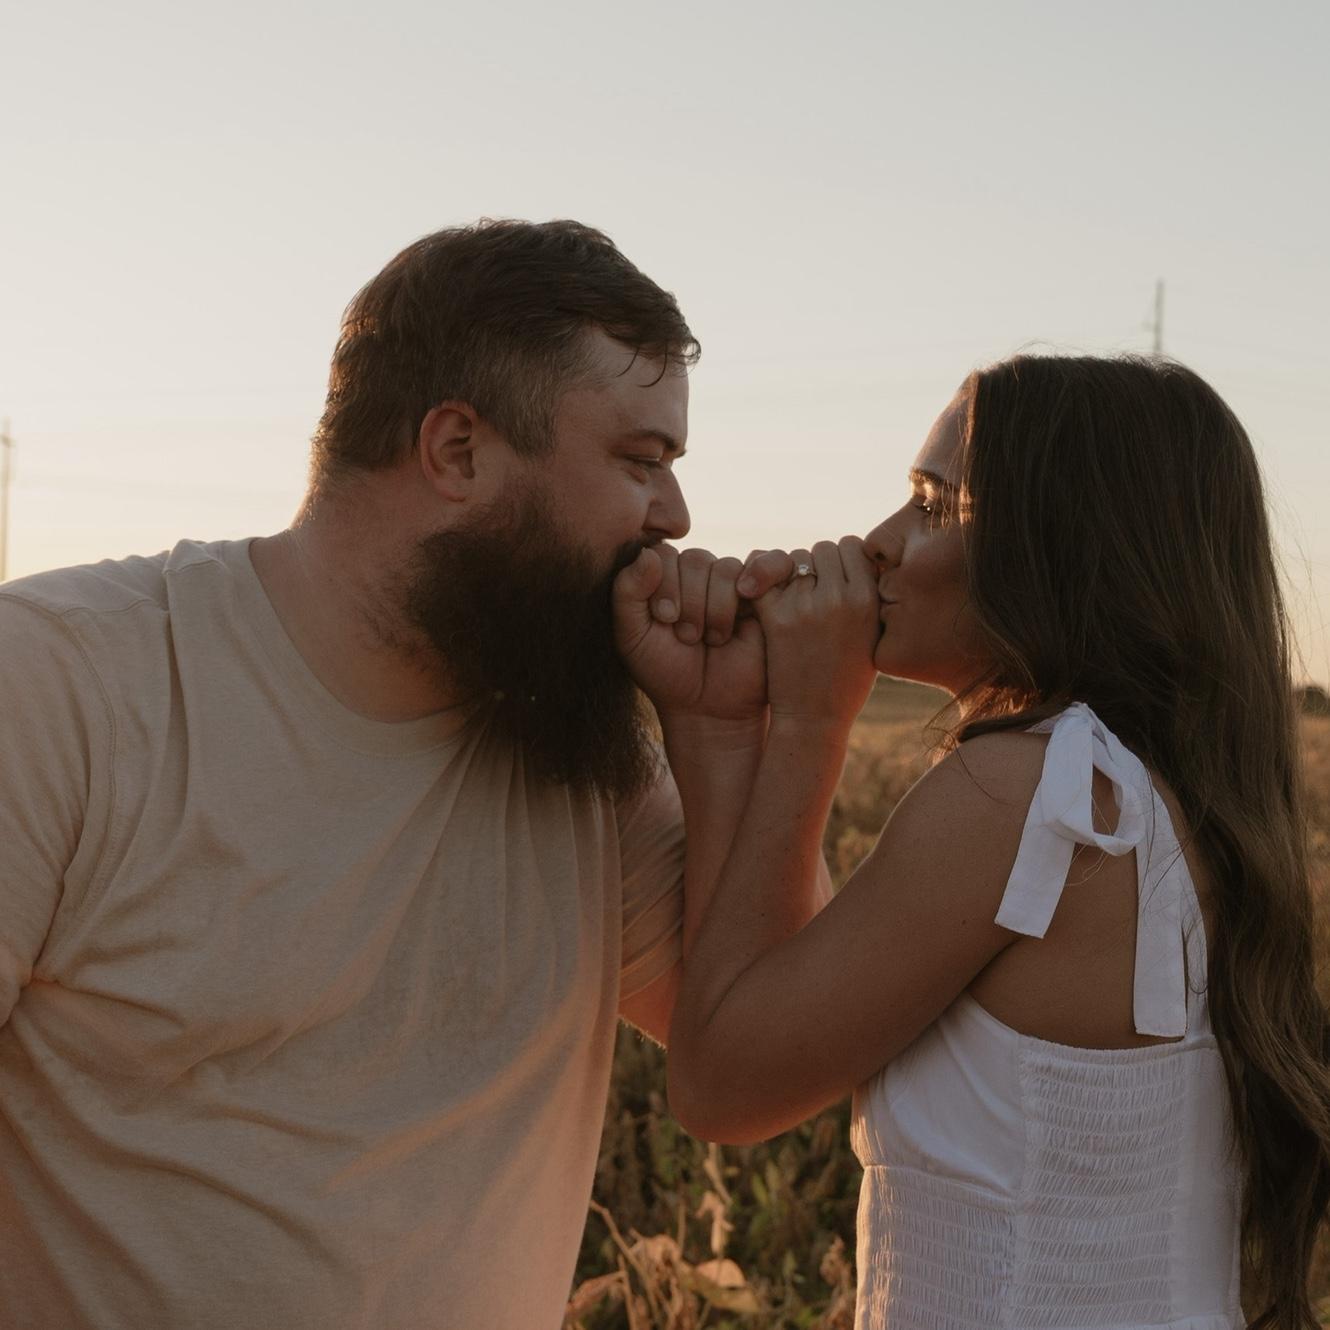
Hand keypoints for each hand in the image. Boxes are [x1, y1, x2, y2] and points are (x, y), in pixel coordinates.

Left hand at [612, 545, 783, 721]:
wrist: (708, 708)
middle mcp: (700, 575)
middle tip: (689, 637)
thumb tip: (649, 552)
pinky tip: (748, 607)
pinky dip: (759, 577)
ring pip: (726, 567)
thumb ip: (627, 592)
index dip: (664, 584)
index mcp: (666, 577)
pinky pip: (768, 565)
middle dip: (690, 602)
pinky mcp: (767, 595)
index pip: (663, 554)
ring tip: (713, 639)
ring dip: (717, 607)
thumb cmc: (666, 673)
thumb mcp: (631, 636)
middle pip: (696, 558)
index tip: (663, 619)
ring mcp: (734, 584)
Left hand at [747, 537, 879, 730]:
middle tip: (811, 592)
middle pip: (823, 548)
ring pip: (793, 558)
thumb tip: (860, 557)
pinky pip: (762, 576)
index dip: (843, 559)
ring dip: (790, 573)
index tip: (836, 578)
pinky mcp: (777, 617)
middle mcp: (840, 597)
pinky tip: (754, 592)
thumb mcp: (875, 636)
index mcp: (869, 600)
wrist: (815, 719)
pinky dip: (756, 580)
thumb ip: (871, 596)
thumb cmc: (846, 681)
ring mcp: (807, 605)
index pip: (854, 546)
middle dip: (817, 565)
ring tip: (791, 600)